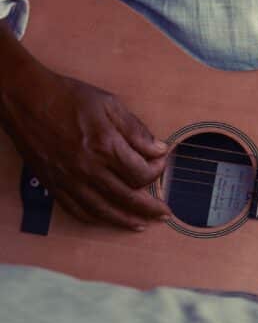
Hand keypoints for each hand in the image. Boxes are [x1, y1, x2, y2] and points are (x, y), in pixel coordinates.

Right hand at [0, 51, 170, 229]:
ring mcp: (69, 180)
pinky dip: (96, 218)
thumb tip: (159, 149)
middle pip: (127, 197)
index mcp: (106, 146)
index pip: (141, 173)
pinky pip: (77, 210)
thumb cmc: (69, 97)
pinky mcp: (54, 184)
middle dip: (150, 208)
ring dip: (125, 220)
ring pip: (103, 210)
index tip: (161, 162)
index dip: (158, 170)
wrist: (27, 100)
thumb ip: (136, 130)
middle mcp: (88, 168)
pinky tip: (107, 219)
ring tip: (142, 224)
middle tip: (165, 213)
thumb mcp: (110, 104)